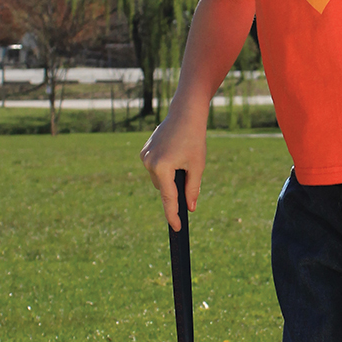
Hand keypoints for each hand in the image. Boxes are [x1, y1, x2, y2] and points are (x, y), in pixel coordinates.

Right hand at [139, 107, 206, 228]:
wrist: (185, 114)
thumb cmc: (194, 139)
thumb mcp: (197, 166)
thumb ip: (192, 188)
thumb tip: (189, 207)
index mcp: (162, 167)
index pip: (168, 198)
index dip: (173, 214)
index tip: (176, 228)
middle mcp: (149, 163)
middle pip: (164, 188)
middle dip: (175, 186)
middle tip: (189, 170)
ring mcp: (144, 156)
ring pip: (159, 179)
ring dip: (170, 176)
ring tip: (182, 158)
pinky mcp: (144, 151)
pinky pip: (155, 168)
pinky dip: (165, 167)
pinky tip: (174, 153)